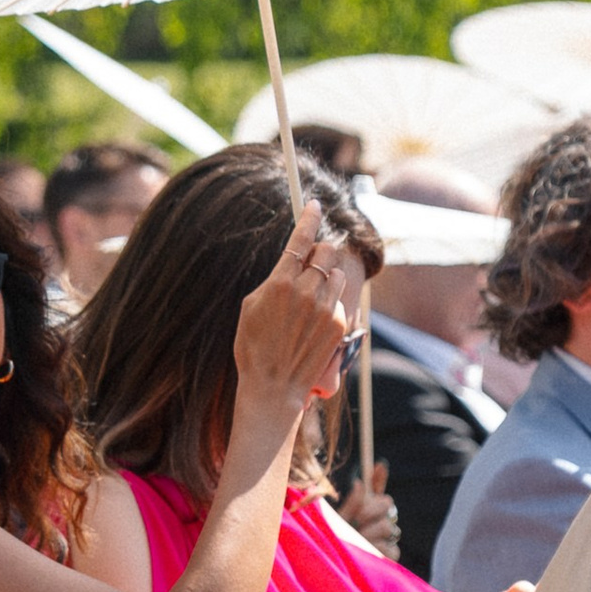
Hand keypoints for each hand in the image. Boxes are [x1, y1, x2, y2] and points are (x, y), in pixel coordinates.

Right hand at [227, 204, 352, 442]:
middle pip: (326, 251)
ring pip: (337, 274)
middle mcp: (306, 291)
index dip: (309, 218)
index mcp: (280, 283)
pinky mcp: (339, 323)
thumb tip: (290, 263)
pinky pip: (340, 299)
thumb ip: (274, 280)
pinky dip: (330, 303)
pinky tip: (314, 322)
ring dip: (327, 278)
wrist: (273, 386)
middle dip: (319, 253)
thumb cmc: (254, 346)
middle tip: (310, 264)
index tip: (315, 205)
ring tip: (310, 300)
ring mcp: (326, 307)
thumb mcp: (250, 307)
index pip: (300, 239)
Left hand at [340, 462, 400, 556]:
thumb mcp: (339, 521)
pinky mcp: (391, 555)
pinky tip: (366, 551)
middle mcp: (377, 519)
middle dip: (371, 509)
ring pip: (388, 526)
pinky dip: (377, 549)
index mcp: (364, 509)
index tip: (378, 464)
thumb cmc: (334, 542)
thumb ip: (352, 503)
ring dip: (371, 532)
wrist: (333, 565)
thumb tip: (360, 482)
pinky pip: (391, 547)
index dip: (378, 476)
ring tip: (357, 540)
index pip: (375, 488)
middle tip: (359, 518)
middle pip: (387, 503)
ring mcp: (386, 536)